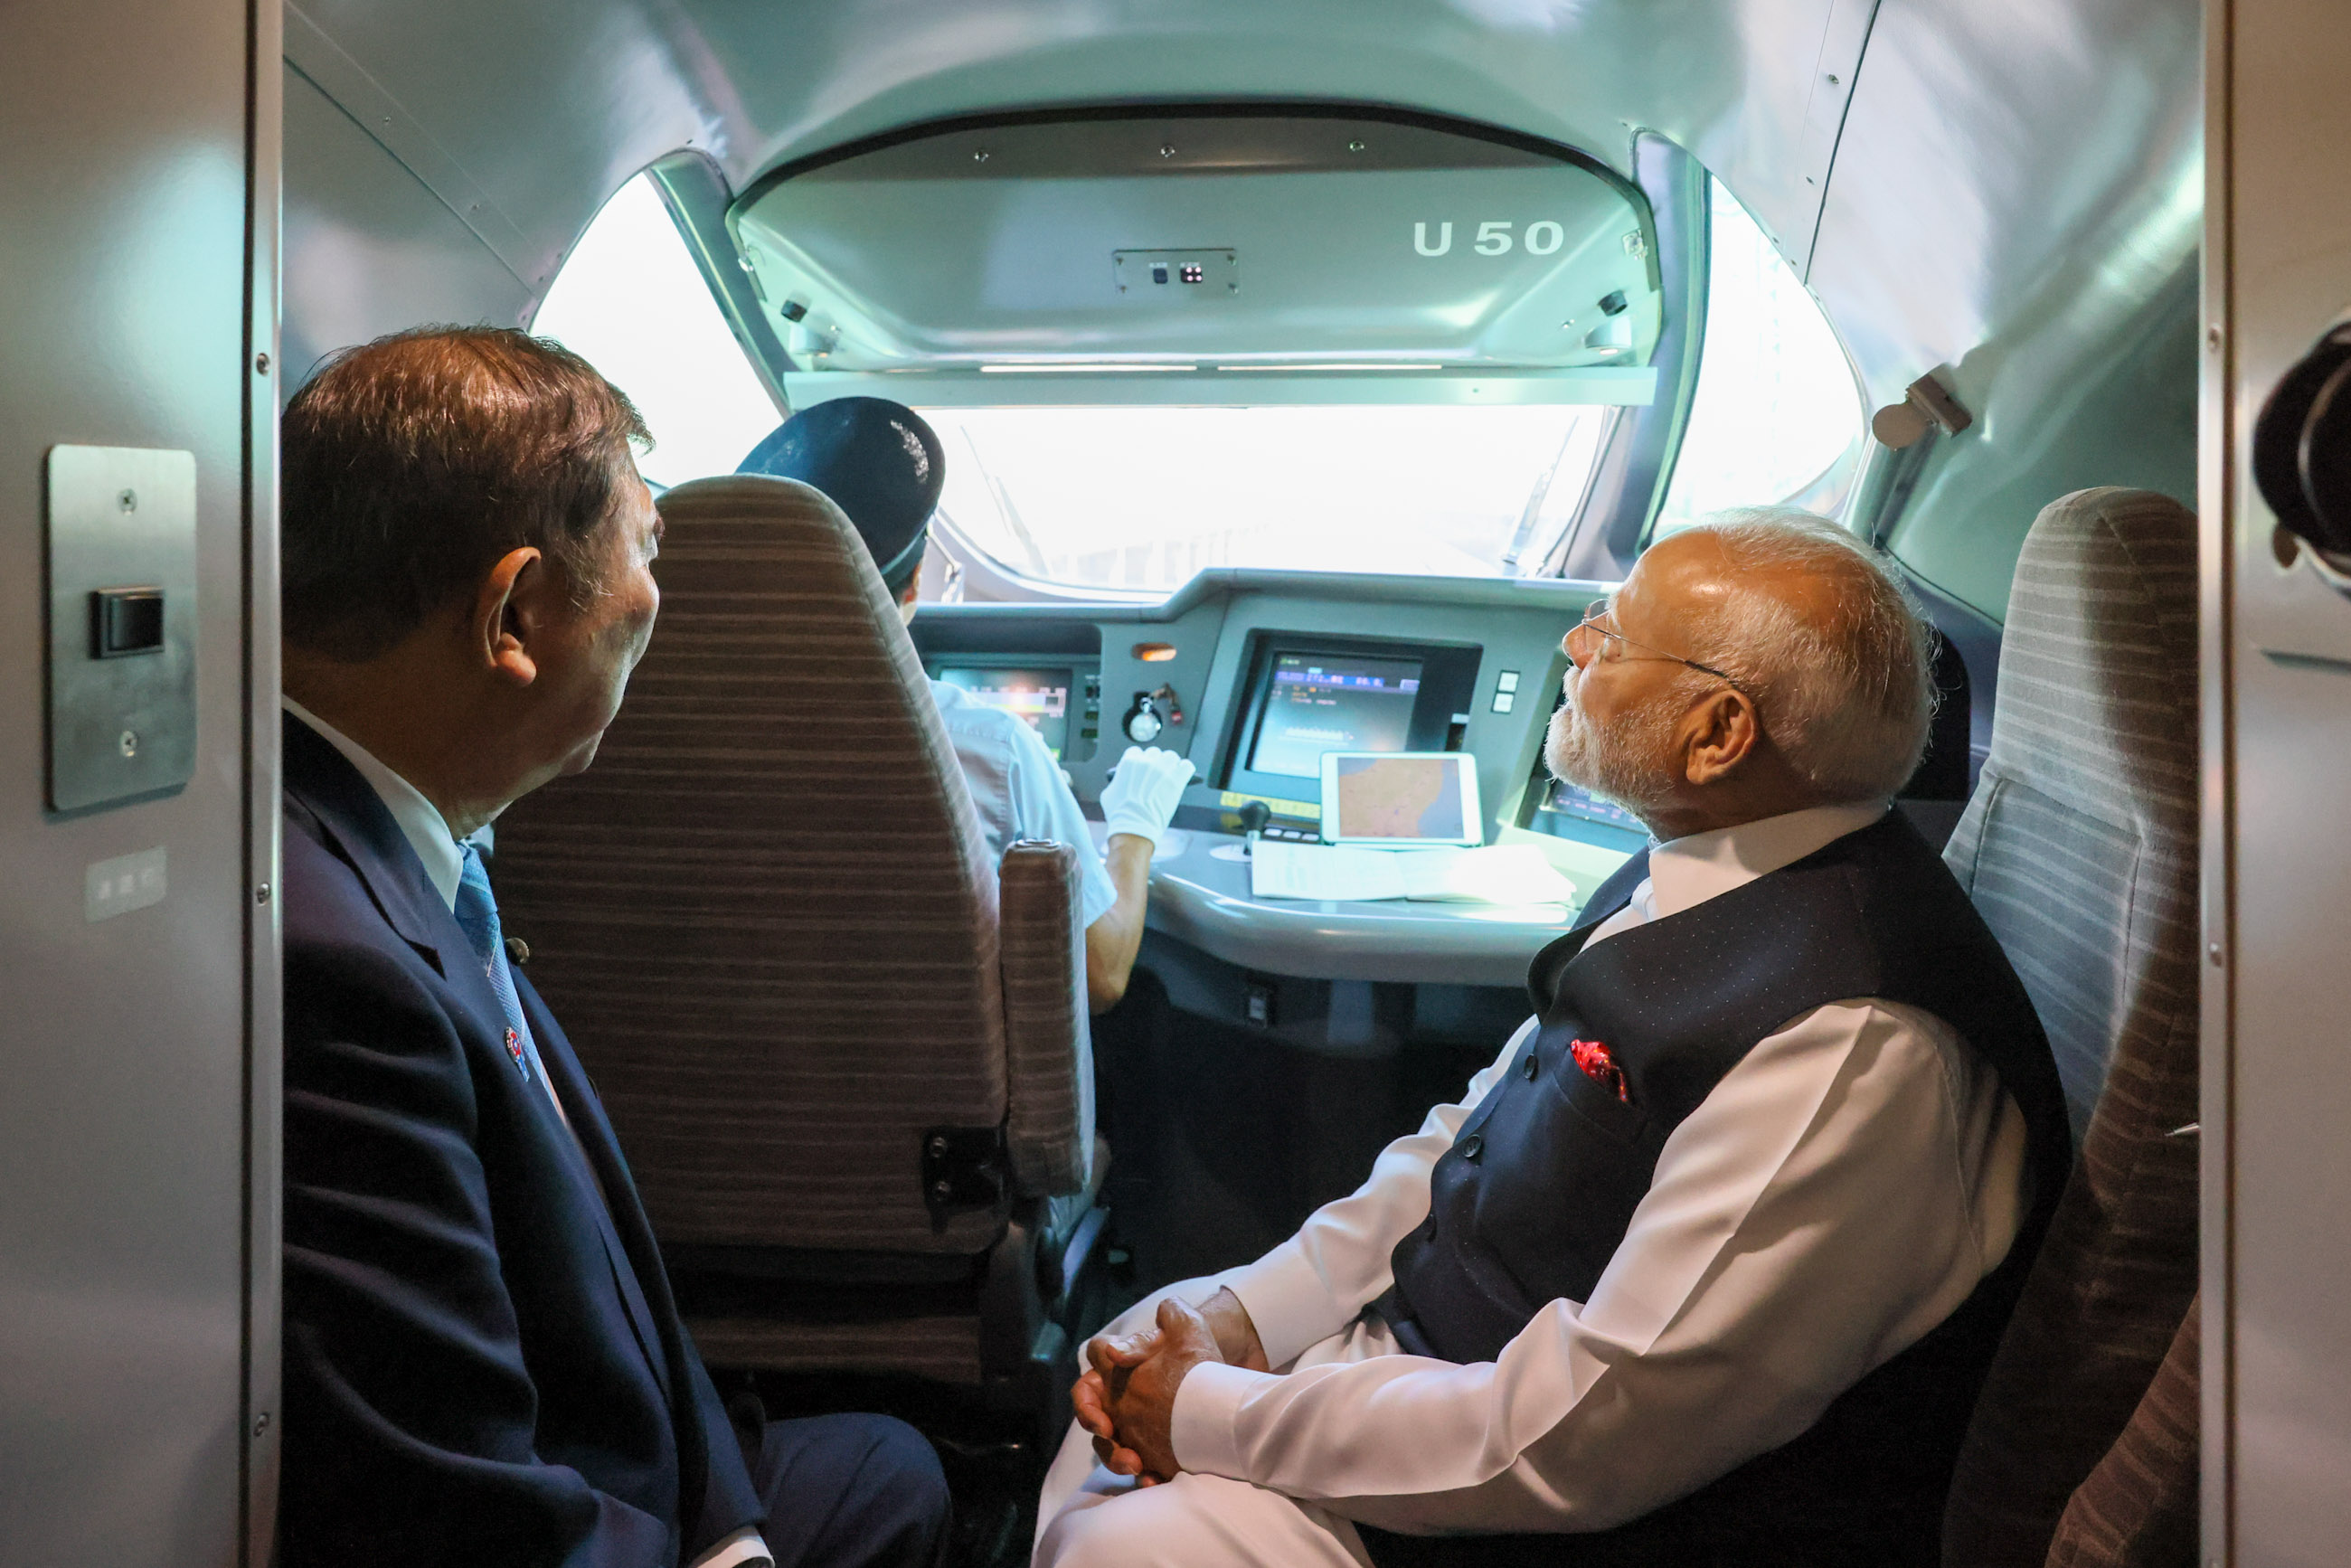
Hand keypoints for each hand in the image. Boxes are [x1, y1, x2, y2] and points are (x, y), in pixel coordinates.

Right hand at [1098, 746, 1192, 846]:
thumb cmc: (1120, 814)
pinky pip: (1187, 766)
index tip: (1142, 768)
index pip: (1136, 751)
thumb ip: (1117, 781)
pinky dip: (1185, 770)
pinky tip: (1183, 776)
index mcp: (1129, 762)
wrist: (1134, 828)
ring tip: (1171, 775)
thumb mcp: (1109, 793)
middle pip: (1155, 753)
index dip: (1139, 760)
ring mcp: (1163, 770)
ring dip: (1171, 764)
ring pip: (1171, 756)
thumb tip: (1121, 780)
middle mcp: (1147, 762)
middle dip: (1156, 762)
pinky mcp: (1177, 780)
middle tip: (1157, 774)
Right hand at [1100, 1297, 1222, 1480]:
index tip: (1102, 1419)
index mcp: (1117, 1374)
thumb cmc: (1198, 1347)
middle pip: (1095, 1424)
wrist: (1230, 1371)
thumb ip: (1150, 1334)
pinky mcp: (1155, 1447)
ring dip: (1118, 1460)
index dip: (1086, 1404)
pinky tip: (1155, 1481)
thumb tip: (1115, 1351)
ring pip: (1113, 1449)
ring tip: (1137, 1467)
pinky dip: (1146, 1477)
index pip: (1087, 1388)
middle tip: (1118, 1446)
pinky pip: (1142, 1468)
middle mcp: (1119, 1402)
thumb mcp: (1183, 1331)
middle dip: (1102, 1440)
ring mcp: (1135, 1427)